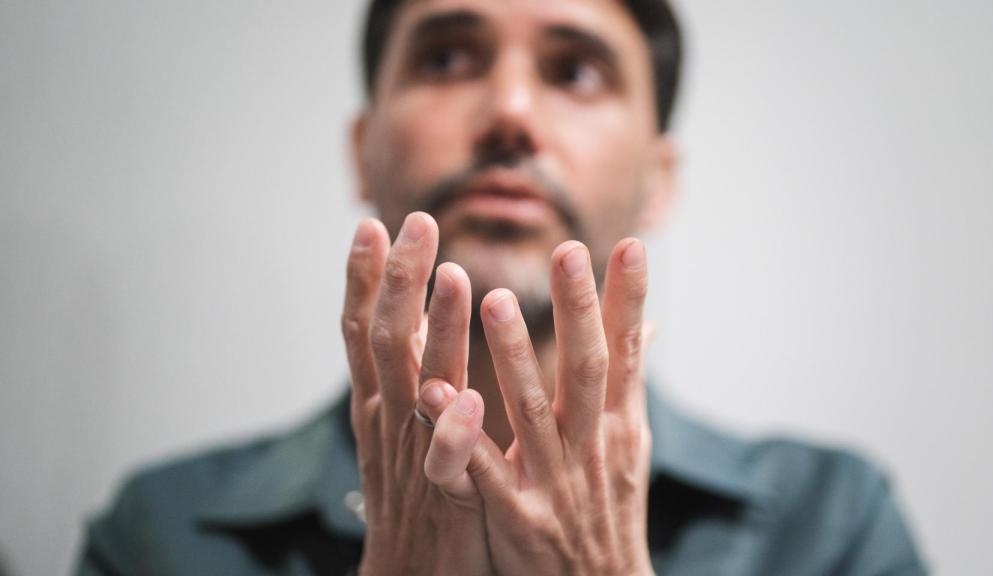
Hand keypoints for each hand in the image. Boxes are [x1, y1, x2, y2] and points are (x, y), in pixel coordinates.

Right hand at [342, 213, 492, 575]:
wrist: (415, 572)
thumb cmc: (426, 488)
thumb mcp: (416, 419)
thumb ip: (428, 365)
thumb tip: (441, 306)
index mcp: (385, 399)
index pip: (367, 328)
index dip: (367, 278)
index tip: (374, 224)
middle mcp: (389, 418)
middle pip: (386, 338)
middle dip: (400, 279)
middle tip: (418, 222)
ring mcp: (412, 456)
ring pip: (417, 384)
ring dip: (434, 332)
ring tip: (455, 278)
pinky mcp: (443, 496)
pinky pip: (445, 463)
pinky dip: (451, 431)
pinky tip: (467, 400)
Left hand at [455, 239, 654, 575]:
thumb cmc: (605, 508)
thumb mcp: (627, 445)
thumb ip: (627, 381)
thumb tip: (646, 325)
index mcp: (616, 426)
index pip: (625, 352)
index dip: (628, 299)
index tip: (630, 245)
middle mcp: (591, 447)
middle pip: (587, 371)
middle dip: (579, 310)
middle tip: (567, 252)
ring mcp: (555, 482)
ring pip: (533, 412)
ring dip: (514, 356)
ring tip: (492, 300)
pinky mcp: (518, 518)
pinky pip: (486, 472)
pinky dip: (462, 436)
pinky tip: (435, 395)